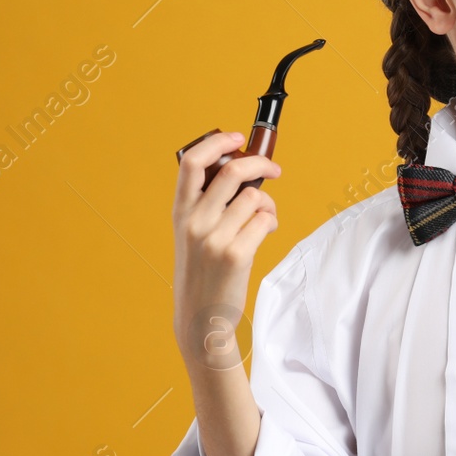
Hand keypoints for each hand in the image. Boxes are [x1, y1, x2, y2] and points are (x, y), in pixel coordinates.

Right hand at [171, 129, 282, 368]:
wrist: (200, 317)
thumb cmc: (201, 270)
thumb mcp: (191, 233)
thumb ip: (207, 203)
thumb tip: (243, 170)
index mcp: (180, 211)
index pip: (192, 162)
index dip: (217, 142)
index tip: (236, 137)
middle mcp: (194, 221)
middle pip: (233, 171)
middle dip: (261, 163)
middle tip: (274, 170)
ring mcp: (214, 238)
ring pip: (255, 196)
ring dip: (268, 203)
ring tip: (264, 217)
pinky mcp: (236, 254)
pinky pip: (265, 220)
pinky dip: (271, 222)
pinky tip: (265, 232)